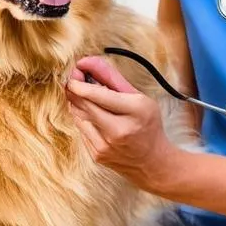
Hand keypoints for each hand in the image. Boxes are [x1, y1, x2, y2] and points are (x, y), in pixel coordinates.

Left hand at [65, 55, 176, 192]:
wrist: (152, 162)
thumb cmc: (147, 124)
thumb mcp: (139, 98)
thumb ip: (113, 78)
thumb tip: (88, 63)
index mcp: (136, 111)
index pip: (101, 95)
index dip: (81, 84)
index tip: (74, 74)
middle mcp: (120, 130)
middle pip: (86, 105)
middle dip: (75, 89)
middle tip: (73, 78)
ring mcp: (106, 145)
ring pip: (79, 116)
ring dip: (77, 103)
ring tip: (81, 94)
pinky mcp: (97, 155)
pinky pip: (81, 129)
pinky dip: (82, 118)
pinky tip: (91, 113)